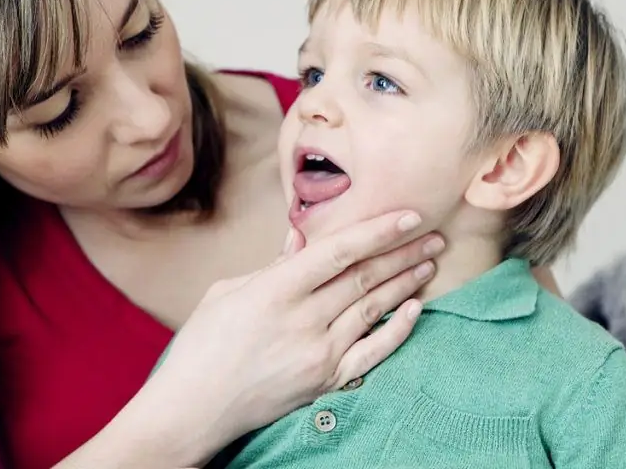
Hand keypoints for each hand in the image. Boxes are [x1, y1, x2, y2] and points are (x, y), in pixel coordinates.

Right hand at [152, 210, 441, 452]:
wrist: (193, 410)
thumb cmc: (202, 347)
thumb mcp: (227, 292)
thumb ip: (272, 264)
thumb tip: (301, 235)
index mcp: (274, 290)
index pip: (339, 251)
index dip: (378, 230)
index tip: (409, 214)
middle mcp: (302, 320)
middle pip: (365, 276)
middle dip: (403, 252)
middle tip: (432, 234)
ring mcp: (318, 353)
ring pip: (375, 308)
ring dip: (406, 282)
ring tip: (429, 261)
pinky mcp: (326, 381)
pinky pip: (374, 351)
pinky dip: (398, 329)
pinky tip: (416, 307)